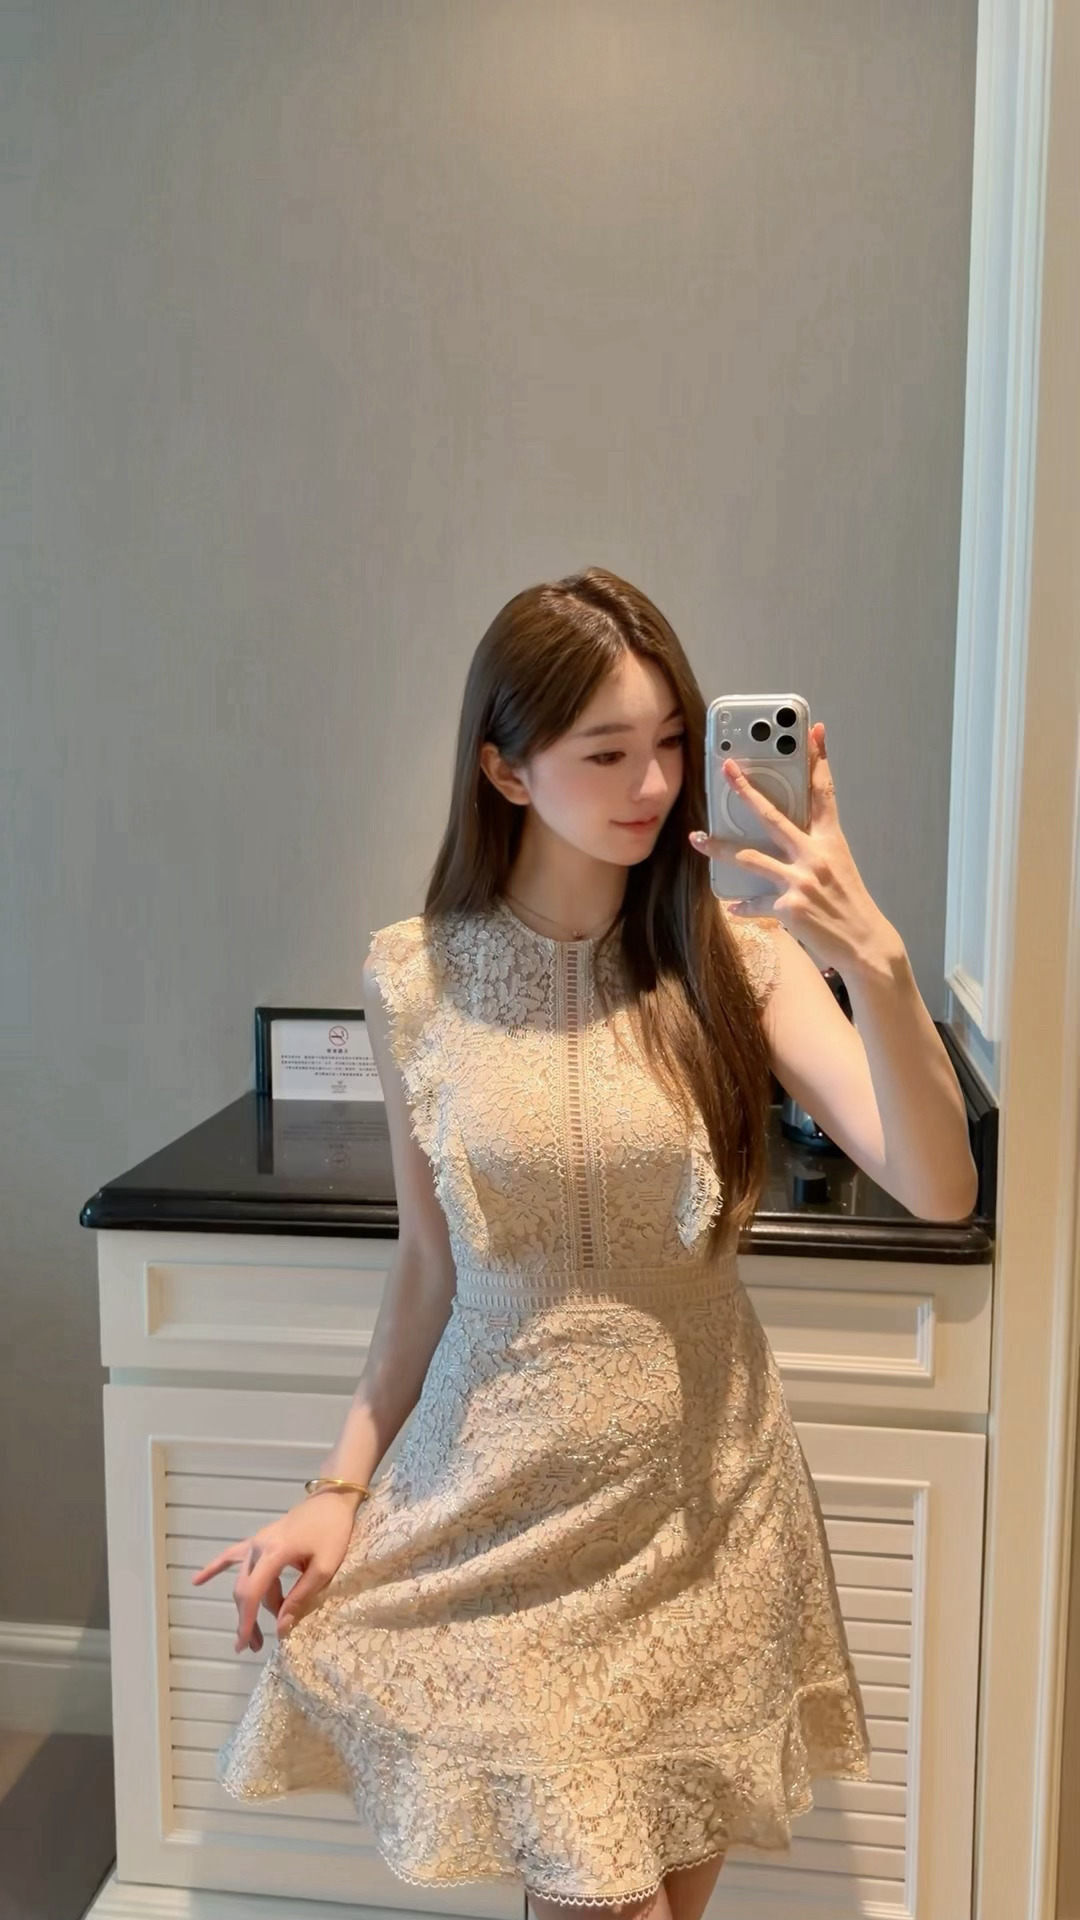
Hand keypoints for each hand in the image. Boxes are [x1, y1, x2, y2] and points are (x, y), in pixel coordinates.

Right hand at [189, 1491, 359, 1652]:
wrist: (332, 1501)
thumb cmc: (333, 1533)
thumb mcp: (325, 1568)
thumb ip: (300, 1597)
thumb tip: (281, 1627)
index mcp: (275, 1553)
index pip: (252, 1593)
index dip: (246, 1621)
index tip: (244, 1645)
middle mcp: (259, 1547)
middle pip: (246, 1590)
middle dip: (248, 1620)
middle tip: (255, 1647)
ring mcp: (257, 1542)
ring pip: (246, 1580)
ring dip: (250, 1605)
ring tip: (257, 1634)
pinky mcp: (260, 1540)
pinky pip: (233, 1555)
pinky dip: (216, 1567)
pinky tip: (197, 1580)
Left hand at [689, 721, 898, 974]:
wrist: (865, 945)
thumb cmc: (850, 906)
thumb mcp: (839, 868)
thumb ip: (813, 850)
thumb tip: (784, 841)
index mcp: (831, 841)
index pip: (824, 793)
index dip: (819, 760)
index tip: (814, 731)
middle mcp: (816, 855)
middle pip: (773, 815)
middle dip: (746, 790)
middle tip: (727, 770)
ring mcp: (801, 880)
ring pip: (749, 856)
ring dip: (719, 848)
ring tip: (697, 839)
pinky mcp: (788, 906)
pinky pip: (754, 902)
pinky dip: (743, 905)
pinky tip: (732, 905)